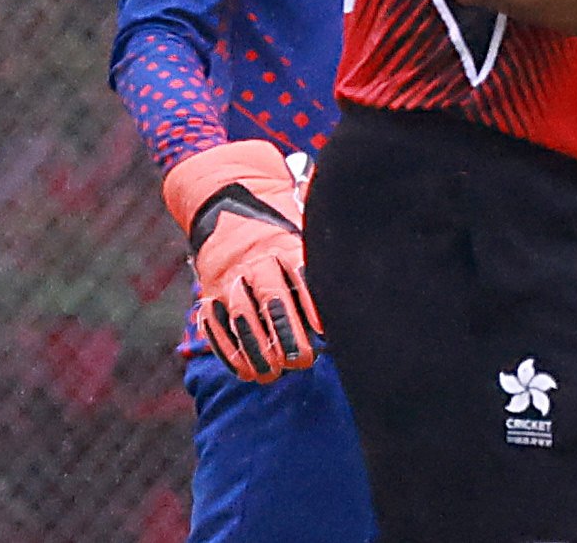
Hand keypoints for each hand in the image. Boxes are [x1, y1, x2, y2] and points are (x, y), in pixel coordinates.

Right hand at [162, 139, 321, 383]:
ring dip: (257, 348)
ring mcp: (228, 278)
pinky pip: (216, 325)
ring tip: (273, 373)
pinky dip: (230, 351)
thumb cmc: (279, 226)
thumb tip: (367, 264)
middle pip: (270, 299)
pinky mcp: (210, 293)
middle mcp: (255, 262)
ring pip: (241, 316)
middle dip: (286, 333)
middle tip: (302, 361)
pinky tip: (246, 371)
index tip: (326, 331)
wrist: (225, 204)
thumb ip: (324, 252)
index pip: (300, 275)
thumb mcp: (302, 229)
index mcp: (283, 245)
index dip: (313, 305)